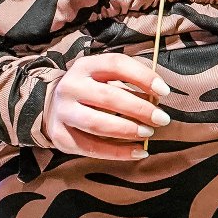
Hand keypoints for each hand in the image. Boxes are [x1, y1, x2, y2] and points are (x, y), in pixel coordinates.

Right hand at [40, 53, 166, 159]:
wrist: (52, 105)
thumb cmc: (91, 89)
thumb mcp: (105, 77)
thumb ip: (129, 83)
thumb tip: (157, 99)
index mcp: (85, 66)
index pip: (116, 65)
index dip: (142, 76)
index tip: (164, 91)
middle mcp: (70, 87)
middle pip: (108, 97)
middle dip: (140, 109)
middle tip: (162, 119)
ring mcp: (63, 112)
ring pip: (98, 124)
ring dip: (128, 131)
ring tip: (148, 133)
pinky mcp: (61, 136)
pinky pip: (92, 148)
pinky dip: (118, 153)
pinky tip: (139, 152)